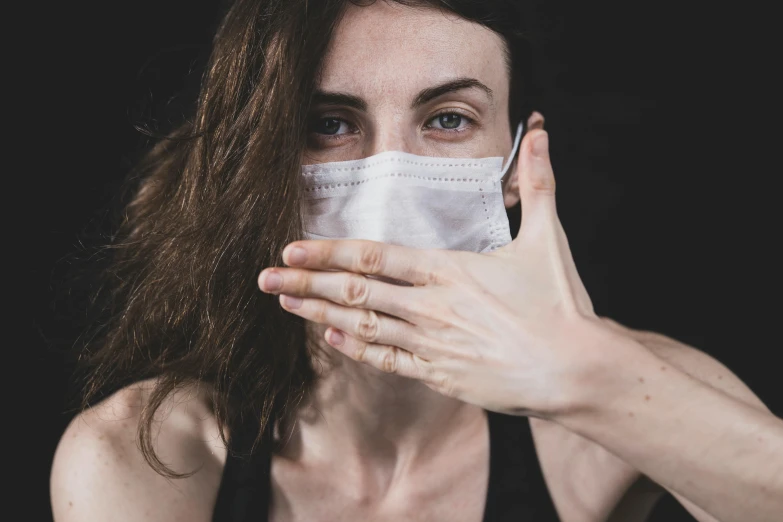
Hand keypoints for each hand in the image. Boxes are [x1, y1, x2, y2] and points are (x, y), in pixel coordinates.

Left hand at [258, 129, 619, 416]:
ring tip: (284, 303)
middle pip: (355, 292)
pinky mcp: (439, 375)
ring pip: (361, 326)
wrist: (575, 370)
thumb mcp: (548, 238)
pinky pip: (387, 360)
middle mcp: (431, 307)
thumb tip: (540, 134)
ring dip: (319, 312)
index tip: (292, 247)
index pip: (374, 256)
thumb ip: (538, 184)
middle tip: (265, 277)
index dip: (328, 251)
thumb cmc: (560, 305)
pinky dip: (356, 348)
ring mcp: (431, 344)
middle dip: (305, 281)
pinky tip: (330, 338)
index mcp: (450, 270)